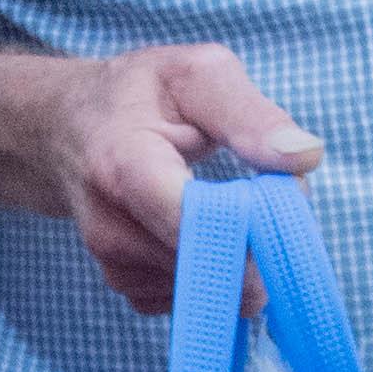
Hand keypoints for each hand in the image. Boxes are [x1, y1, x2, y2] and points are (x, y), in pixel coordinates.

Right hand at [58, 46, 320, 316]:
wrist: (66, 129)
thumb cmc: (138, 95)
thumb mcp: (195, 75)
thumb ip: (251, 114)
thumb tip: (306, 156)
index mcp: (125, 166)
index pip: (191, 224)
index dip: (248, 234)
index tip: (287, 218)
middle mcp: (110, 227)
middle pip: (207, 264)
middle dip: (254, 242)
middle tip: (270, 199)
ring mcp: (114, 263)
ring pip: (208, 285)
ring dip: (237, 257)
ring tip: (229, 203)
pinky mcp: (126, 285)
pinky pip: (192, 297)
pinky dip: (214, 272)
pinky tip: (205, 230)